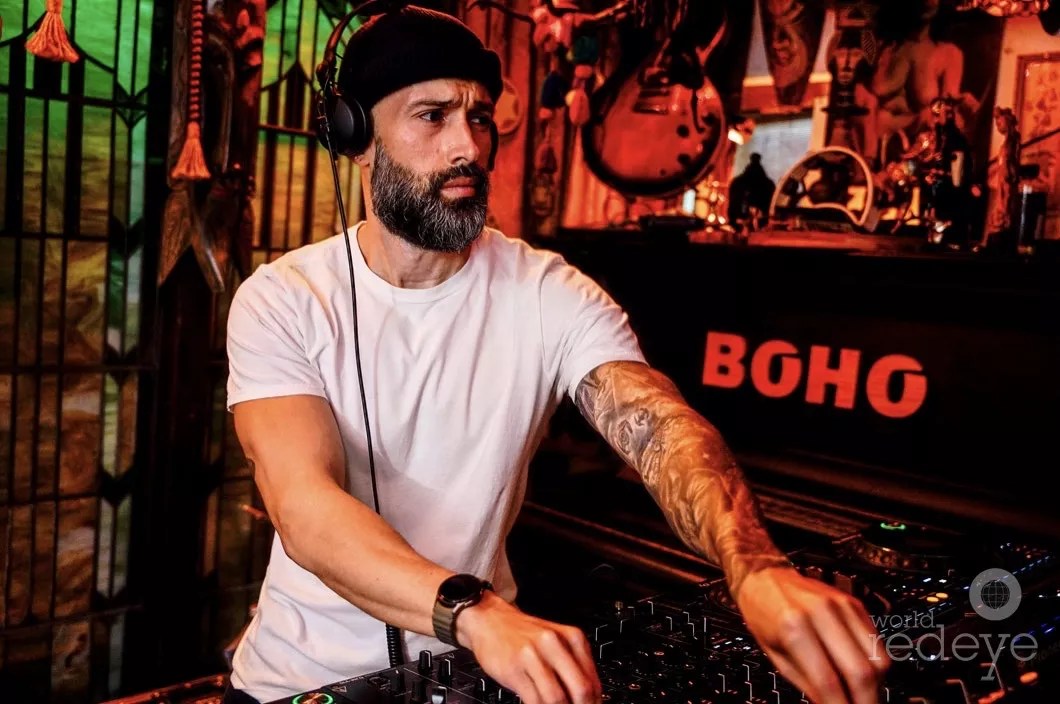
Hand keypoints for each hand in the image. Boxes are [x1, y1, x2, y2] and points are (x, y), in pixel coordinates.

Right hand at [457, 591, 601, 703]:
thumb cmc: (523, 634)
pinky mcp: (514, 669)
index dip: (595, 702)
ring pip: (557, 698)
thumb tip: (590, 697)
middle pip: (581, 689)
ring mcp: (533, 656)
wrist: (489, 620)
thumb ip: (573, 667)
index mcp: (572, 637)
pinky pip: (533, 700)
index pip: (593, 681)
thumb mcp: (556, 642)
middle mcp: (555, 644)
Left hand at [733, 567, 889, 703]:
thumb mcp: (776, 655)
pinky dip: (874, 665)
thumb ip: (807, 684)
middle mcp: (823, 614)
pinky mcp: (855, 604)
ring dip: (875, 685)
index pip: (829, 682)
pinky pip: (877, 642)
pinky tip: (861, 674)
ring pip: (879, 659)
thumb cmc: (764, 613)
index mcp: (795, 628)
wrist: (765, 577)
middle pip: (862, 672)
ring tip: (860, 695)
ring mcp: (843, 606)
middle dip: (865, 701)